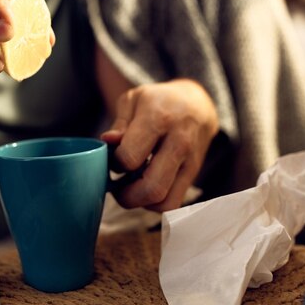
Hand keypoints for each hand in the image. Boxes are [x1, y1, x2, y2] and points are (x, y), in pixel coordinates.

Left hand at [101, 79, 218, 211]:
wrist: (198, 105)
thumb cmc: (158, 102)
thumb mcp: (134, 100)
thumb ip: (119, 124)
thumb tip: (107, 142)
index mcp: (158, 119)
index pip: (130, 158)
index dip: (114, 164)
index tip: (113, 158)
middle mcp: (179, 142)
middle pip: (151, 188)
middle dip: (126, 195)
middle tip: (116, 185)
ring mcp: (189, 162)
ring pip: (163, 202)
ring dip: (140, 202)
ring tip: (131, 187)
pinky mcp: (193, 176)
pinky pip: (172, 204)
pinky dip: (154, 203)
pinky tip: (146, 187)